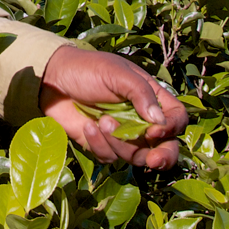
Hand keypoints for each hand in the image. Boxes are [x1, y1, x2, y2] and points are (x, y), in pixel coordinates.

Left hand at [39, 45, 186, 168]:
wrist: (52, 79)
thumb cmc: (86, 69)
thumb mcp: (115, 73)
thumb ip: (139, 92)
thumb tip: (159, 120)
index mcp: (150, 97)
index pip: (176, 118)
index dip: (172, 127)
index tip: (154, 129)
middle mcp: (141, 119)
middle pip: (166, 147)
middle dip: (163, 157)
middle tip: (153, 160)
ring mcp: (123, 135)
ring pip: (136, 155)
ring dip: (120, 143)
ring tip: (101, 122)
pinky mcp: (103, 145)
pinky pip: (111, 157)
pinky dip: (99, 144)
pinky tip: (86, 126)